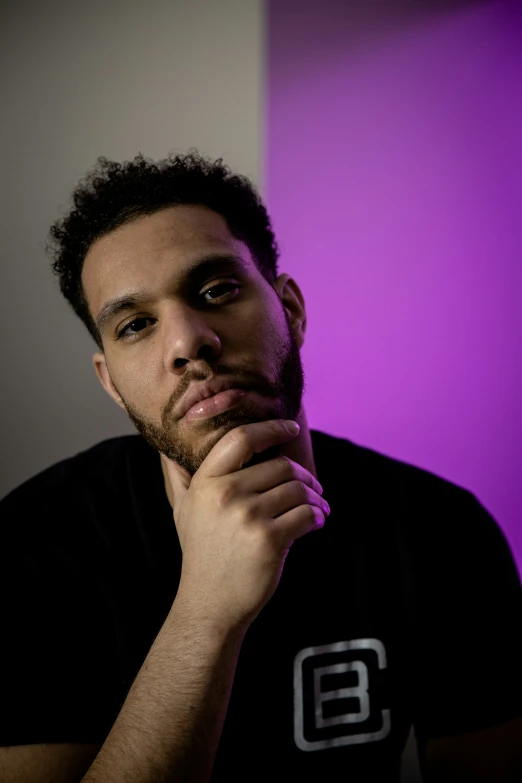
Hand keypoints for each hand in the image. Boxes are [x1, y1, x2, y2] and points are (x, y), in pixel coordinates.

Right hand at [163, 419, 329, 631]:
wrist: (209, 605)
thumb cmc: (201, 554)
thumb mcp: (183, 511)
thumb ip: (179, 476)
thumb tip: (167, 447)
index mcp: (206, 482)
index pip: (241, 438)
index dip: (271, 428)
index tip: (292, 428)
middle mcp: (226, 494)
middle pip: (281, 466)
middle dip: (304, 475)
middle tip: (313, 488)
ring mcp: (248, 517)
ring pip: (298, 489)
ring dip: (316, 498)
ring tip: (318, 507)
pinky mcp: (270, 540)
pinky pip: (307, 514)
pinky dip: (318, 516)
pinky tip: (316, 522)